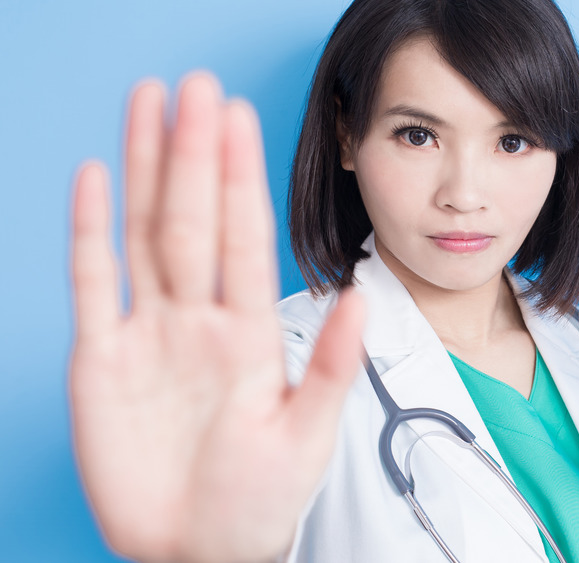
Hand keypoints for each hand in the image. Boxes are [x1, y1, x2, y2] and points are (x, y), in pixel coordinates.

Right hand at [70, 73, 363, 562]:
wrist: (199, 547)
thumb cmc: (257, 498)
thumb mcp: (304, 433)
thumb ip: (328, 365)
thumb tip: (358, 299)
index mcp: (248, 332)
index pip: (244, 237)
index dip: (239, 177)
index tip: (239, 119)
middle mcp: (198, 319)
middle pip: (192, 220)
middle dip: (194, 154)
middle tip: (194, 86)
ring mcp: (149, 334)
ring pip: (144, 234)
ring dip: (145, 171)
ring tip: (148, 106)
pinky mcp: (101, 360)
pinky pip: (93, 283)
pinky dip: (89, 233)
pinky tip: (94, 179)